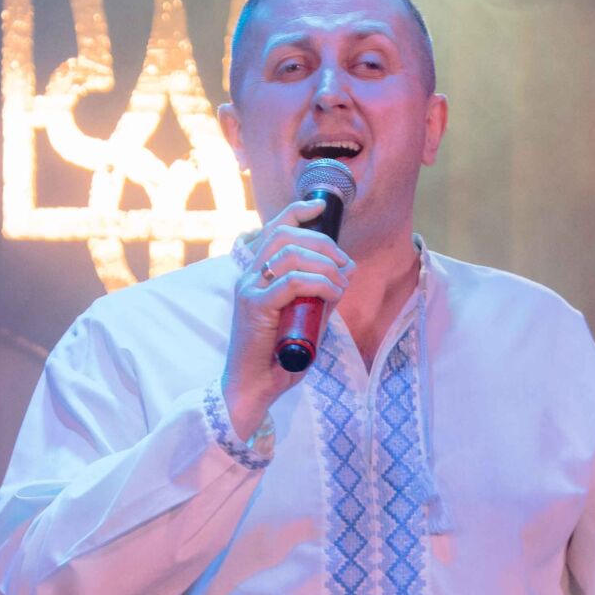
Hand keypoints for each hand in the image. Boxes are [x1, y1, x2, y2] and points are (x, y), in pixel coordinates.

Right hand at [222, 199, 353, 437]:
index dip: (297, 211)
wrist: (252, 389)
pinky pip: (291, 283)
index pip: (274, 229)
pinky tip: (333, 293)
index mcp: (257, 275)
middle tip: (344, 262)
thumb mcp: (308, 320)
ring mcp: (249, 290)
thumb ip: (321, 295)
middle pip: (284, 235)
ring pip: (289, 255)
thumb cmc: (277, 359)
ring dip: (324, 264)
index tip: (321, 205)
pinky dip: (318, 283)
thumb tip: (345, 273)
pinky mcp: (254, 307)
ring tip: (341, 282)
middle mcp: (249, 277)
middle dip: (322, 242)